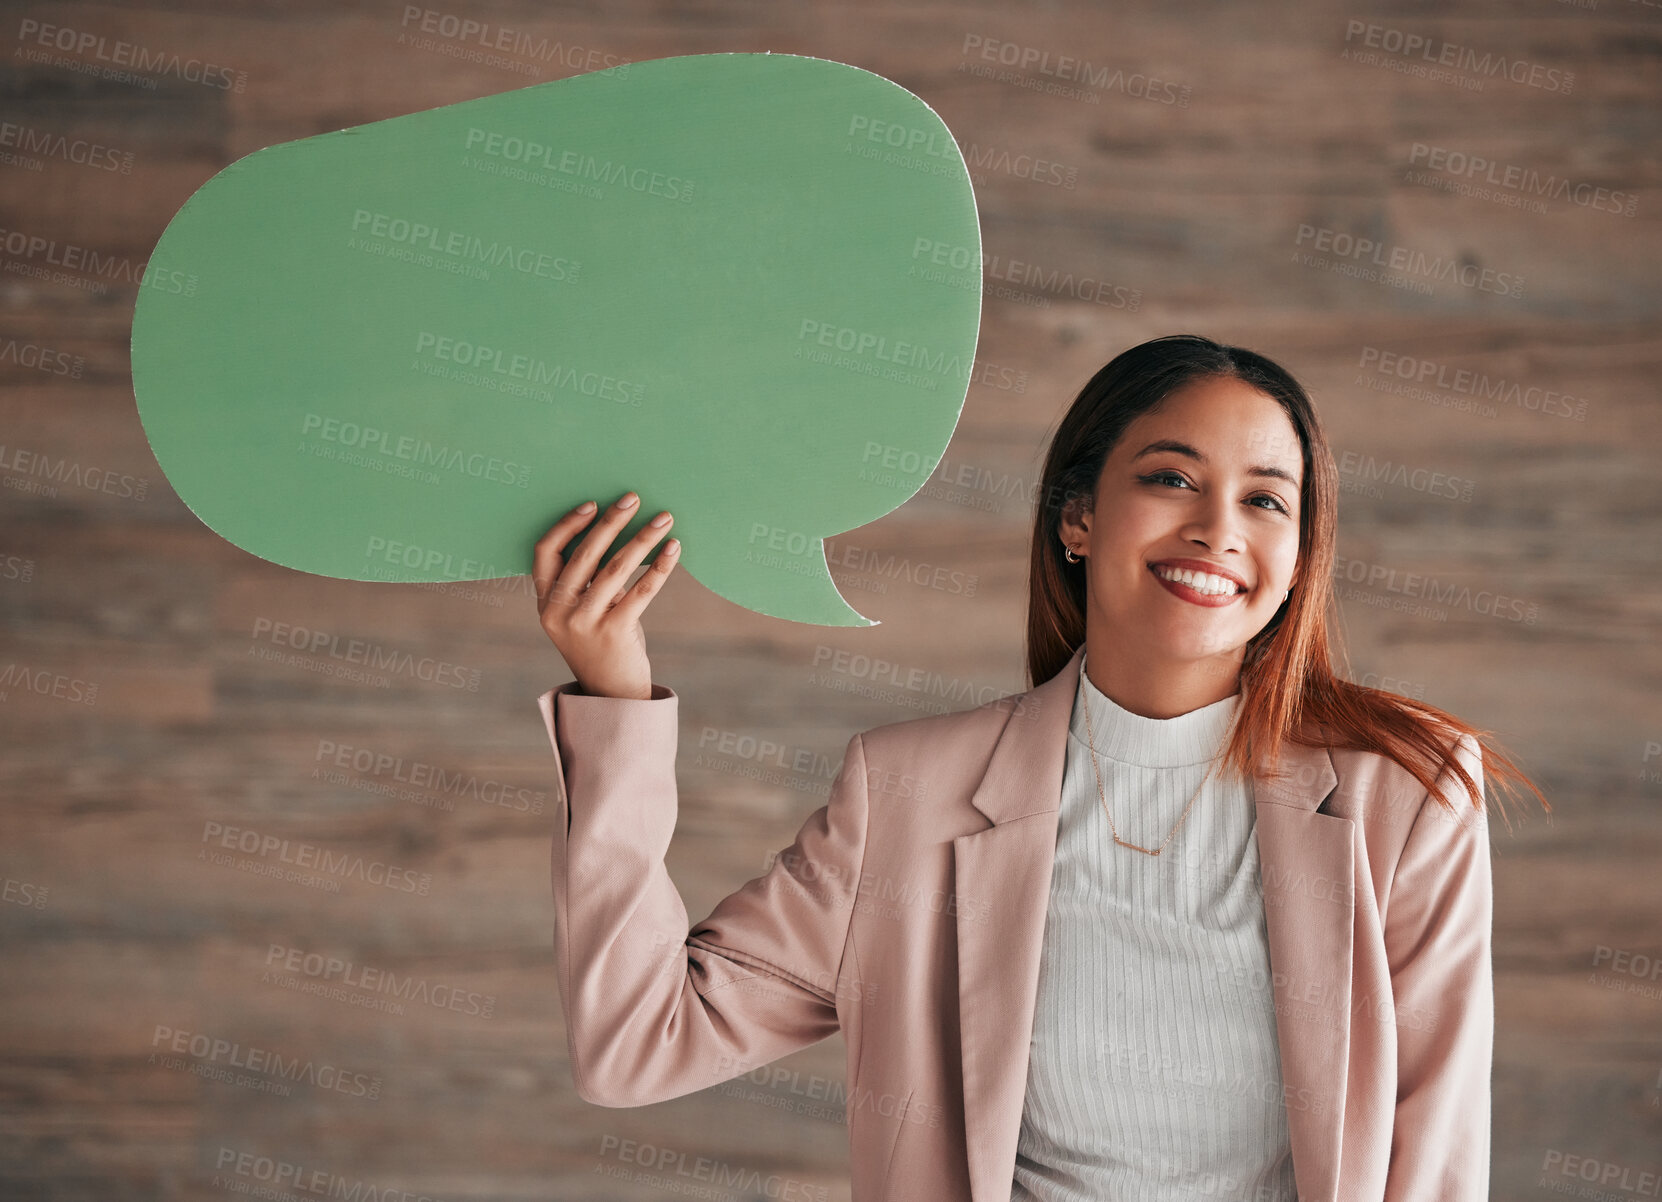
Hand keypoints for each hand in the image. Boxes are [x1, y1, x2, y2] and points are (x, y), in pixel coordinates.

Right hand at [533, 491, 677, 699]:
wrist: (612, 694)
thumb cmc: (601, 642)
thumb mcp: (582, 612)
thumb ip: (587, 580)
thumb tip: (616, 528)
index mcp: (545, 602)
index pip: (545, 552)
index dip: (567, 525)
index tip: (592, 504)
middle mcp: (558, 611)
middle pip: (584, 554)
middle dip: (611, 521)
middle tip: (633, 497)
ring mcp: (584, 624)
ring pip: (616, 568)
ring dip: (643, 538)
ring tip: (663, 518)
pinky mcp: (614, 633)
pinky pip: (641, 591)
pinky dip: (659, 567)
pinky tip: (674, 549)